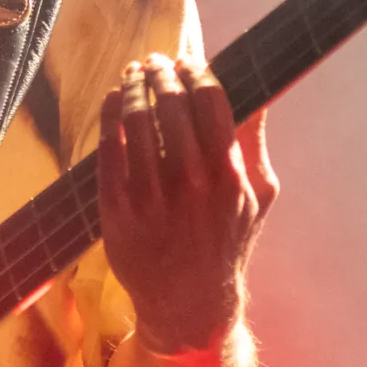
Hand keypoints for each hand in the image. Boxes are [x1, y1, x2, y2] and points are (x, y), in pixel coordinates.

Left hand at [96, 54, 279, 351]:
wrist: (189, 305)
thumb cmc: (226, 243)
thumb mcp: (257, 197)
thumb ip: (254, 144)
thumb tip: (258, 94)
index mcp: (229, 175)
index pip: (210, 100)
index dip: (196, 71)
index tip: (186, 62)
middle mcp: (191, 183)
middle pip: (170, 103)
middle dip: (161, 72)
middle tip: (155, 62)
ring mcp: (151, 197)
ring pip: (135, 119)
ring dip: (131, 86)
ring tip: (132, 74)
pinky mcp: (118, 210)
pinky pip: (108, 148)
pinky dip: (108, 114)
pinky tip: (111, 99)